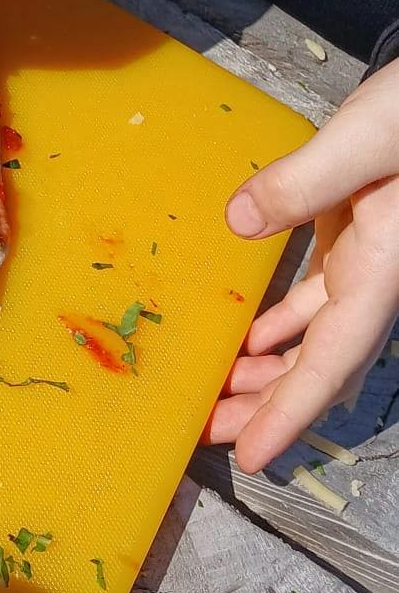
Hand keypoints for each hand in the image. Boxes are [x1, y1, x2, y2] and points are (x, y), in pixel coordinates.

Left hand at [208, 62, 398, 471]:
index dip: (291, 413)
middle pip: (323, 362)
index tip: (251, 456)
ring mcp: (371, 257)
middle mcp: (381, 275)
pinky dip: (284, 326)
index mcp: (385, 266)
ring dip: (272, 372)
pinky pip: (320, 298)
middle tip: (210, 438)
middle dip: (270, 407)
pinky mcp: (359, 232)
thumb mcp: (369, 136)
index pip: (334, 357)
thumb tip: (240, 221)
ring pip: (320, 336)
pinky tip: (251, 341)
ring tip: (219, 401)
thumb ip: (307, 180)